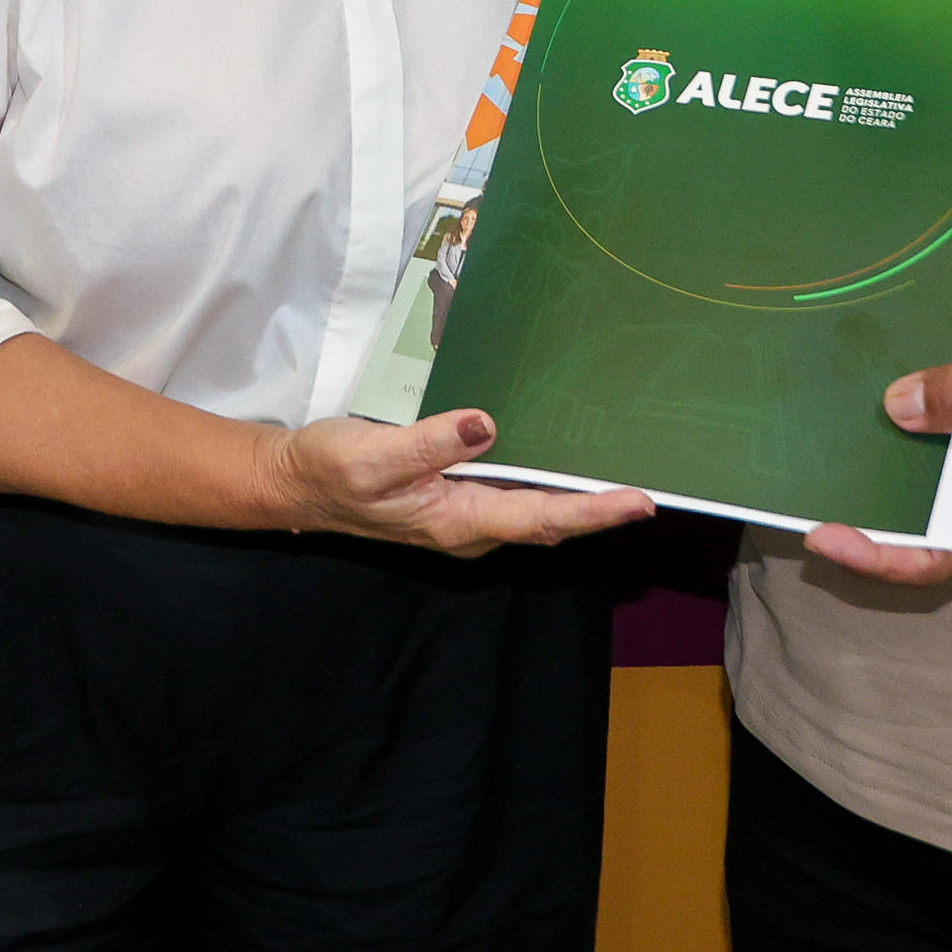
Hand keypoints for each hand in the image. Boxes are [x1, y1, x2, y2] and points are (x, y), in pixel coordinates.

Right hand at [266, 409, 654, 555]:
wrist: (296, 484)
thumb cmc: (332, 470)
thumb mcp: (373, 454)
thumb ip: (430, 444)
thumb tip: (486, 425)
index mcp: (458, 521)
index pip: (541, 518)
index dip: (594, 511)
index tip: (640, 501)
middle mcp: (471, 527)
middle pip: (550, 520)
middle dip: (601, 507)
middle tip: (655, 482)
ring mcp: (466, 516)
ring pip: (537, 509)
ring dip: (580, 495)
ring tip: (627, 468)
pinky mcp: (457, 499)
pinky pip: (517, 495)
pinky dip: (549, 482)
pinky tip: (566, 456)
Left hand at [801, 336, 951, 586]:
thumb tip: (896, 407)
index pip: (928, 556)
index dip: (871, 556)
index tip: (822, 535)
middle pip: (926, 524)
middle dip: (870, 507)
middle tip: (814, 473)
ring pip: (949, 492)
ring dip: (902, 471)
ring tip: (847, 432)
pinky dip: (940, 444)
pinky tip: (919, 401)